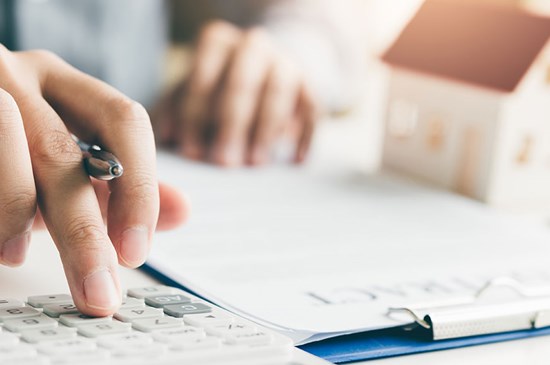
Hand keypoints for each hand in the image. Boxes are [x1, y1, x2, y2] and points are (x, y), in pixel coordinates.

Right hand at [0, 45, 187, 315]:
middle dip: (83, 231)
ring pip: (8, 150)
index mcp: (67, 84)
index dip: (138, 187)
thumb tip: (181, 211)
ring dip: (16, 213)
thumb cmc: (17, 147)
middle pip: (60, 153)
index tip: (136, 251)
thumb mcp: (72, 160)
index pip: (124, 120)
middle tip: (99, 290)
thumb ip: (123, 186)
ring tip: (18, 255)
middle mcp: (21, 76)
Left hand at [153, 20, 316, 166]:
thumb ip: (175, 110)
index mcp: (217, 43)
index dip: (195, 115)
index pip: (203, 74)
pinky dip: (305, 136)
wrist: (264, 70)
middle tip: (224, 163)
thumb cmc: (218, 88)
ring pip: (279, 92)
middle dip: (232, 125)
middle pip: (242, 82)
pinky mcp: (310, 86)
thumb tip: (165, 137)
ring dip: (266, 129)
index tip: (191, 152)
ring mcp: (285, 63)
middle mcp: (253, 46)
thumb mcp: (192, 92)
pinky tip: (295, 161)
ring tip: (255, 163)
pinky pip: (313, 109)